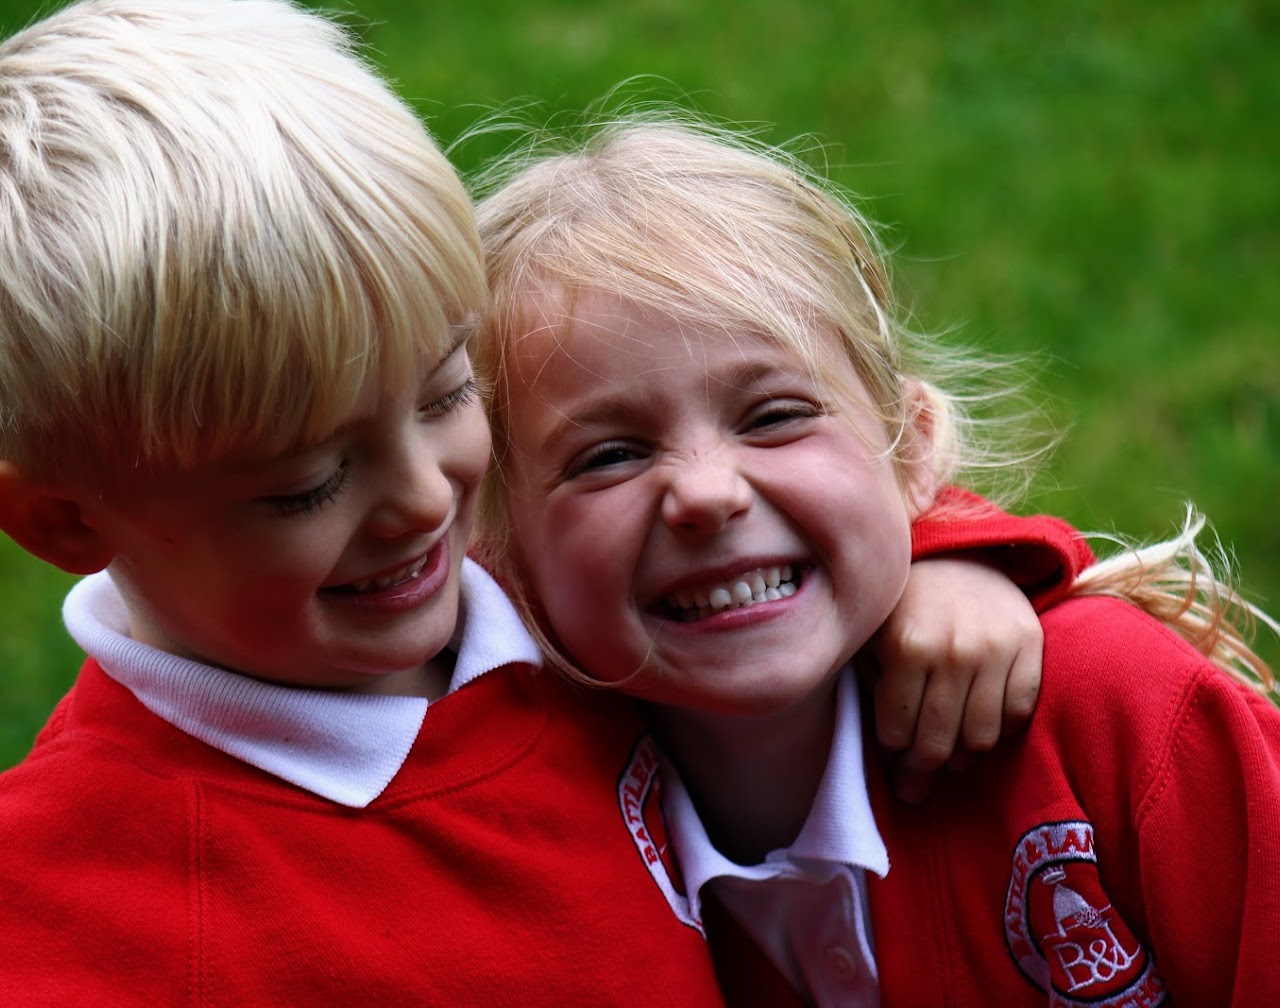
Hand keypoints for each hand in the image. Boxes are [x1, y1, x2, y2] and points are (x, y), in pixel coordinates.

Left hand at [868, 555, 1042, 802]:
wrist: (958, 553)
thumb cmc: (905, 602)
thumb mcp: (873, 635)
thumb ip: (875, 685)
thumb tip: (890, 751)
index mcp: (906, 646)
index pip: (898, 731)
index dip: (893, 754)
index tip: (894, 763)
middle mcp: (953, 649)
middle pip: (939, 742)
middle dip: (923, 774)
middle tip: (915, 788)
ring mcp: (996, 648)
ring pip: (982, 737)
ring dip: (963, 756)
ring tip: (950, 757)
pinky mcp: (1030, 644)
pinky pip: (1018, 712)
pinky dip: (1001, 729)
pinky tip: (981, 726)